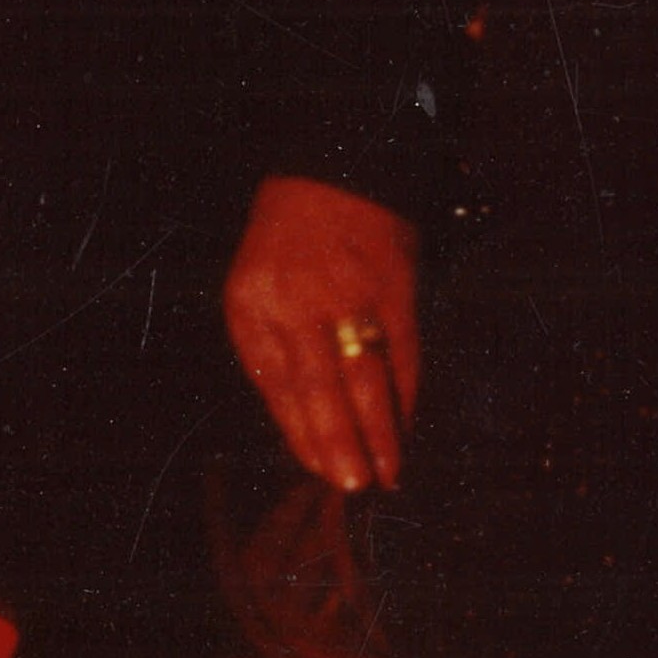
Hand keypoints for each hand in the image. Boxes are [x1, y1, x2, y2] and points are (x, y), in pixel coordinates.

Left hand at [226, 176, 421, 491]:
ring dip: (377, 432)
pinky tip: (406, 426)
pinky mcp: (393, 286)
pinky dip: (405, 395)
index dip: (299, 431)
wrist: (333, 170)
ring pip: (363, 378)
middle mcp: (294, 301)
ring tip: (386, 474)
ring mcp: (347, 293)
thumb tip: (304, 428)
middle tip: (352, 487)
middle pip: (316, 388)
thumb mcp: (257, 287)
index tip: (318, 468)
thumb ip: (274, 350)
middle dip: (337, 443)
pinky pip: (402, 354)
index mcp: (251, 303)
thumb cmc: (289, 244)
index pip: (274, 385)